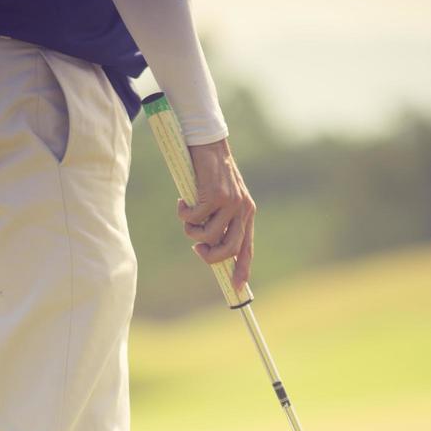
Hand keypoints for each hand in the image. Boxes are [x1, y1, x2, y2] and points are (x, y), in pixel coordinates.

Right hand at [177, 139, 255, 290]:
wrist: (207, 144)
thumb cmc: (210, 173)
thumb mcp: (219, 199)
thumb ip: (219, 221)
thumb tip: (208, 247)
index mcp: (247, 213)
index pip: (247, 248)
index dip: (242, 269)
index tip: (236, 287)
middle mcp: (243, 210)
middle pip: (229, 250)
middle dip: (210, 256)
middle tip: (197, 247)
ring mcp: (231, 203)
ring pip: (209, 236)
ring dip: (192, 231)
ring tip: (187, 215)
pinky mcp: (215, 196)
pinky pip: (195, 219)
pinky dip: (184, 213)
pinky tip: (182, 201)